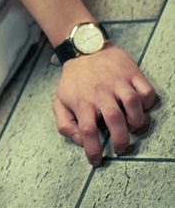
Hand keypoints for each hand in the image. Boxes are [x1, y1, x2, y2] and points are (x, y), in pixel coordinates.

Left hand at [53, 43, 155, 165]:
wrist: (84, 47)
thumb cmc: (73, 80)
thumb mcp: (59, 101)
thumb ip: (65, 125)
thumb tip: (80, 141)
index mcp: (82, 102)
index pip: (88, 131)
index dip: (93, 150)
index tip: (97, 161)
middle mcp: (100, 93)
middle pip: (115, 120)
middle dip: (121, 140)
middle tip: (121, 149)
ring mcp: (118, 82)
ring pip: (133, 104)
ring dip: (136, 121)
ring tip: (131, 127)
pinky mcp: (131, 73)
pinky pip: (146, 91)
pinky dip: (147, 103)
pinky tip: (140, 108)